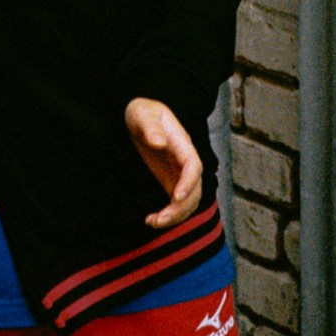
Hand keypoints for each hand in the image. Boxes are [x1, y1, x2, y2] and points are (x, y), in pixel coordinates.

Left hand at [126, 98, 201, 229]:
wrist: (140, 118)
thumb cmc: (142, 112)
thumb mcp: (142, 114)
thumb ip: (150, 126)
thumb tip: (159, 142)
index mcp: (182, 144)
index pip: (194, 166)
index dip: (189, 182)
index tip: (176, 196)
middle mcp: (186, 163)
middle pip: (195, 191)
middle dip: (180, 208)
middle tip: (159, 219)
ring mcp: (180, 175)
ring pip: (188, 202)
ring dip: (175, 217)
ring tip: (152, 222)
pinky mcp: (171, 184)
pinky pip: (177, 205)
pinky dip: (168, 216)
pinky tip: (150, 220)